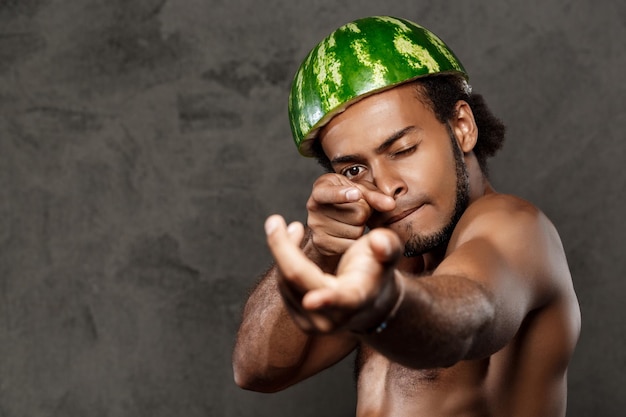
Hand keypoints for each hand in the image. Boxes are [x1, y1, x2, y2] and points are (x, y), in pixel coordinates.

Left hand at [265, 214, 402, 332]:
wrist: (370, 301)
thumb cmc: (378, 270)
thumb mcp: (389, 254)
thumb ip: (387, 246)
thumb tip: (378, 241)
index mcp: (357, 299)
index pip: (342, 299)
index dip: (326, 299)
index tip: (310, 300)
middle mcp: (333, 318)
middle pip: (297, 280)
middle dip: (282, 248)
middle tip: (274, 220)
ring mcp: (312, 323)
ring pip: (285, 281)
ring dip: (283, 250)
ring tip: (293, 228)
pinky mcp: (298, 319)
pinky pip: (283, 286)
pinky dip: (283, 262)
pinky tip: (290, 244)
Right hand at [306, 173, 395, 256]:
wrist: (329, 219)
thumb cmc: (347, 200)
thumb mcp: (360, 191)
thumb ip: (375, 195)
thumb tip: (390, 204)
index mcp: (321, 188)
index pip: (328, 193)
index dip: (342, 194)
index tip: (356, 194)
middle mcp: (313, 206)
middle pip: (356, 212)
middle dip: (364, 212)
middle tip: (355, 209)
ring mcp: (316, 226)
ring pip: (356, 230)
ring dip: (361, 226)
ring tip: (351, 220)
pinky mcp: (322, 243)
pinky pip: (351, 244)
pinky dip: (355, 240)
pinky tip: (348, 232)